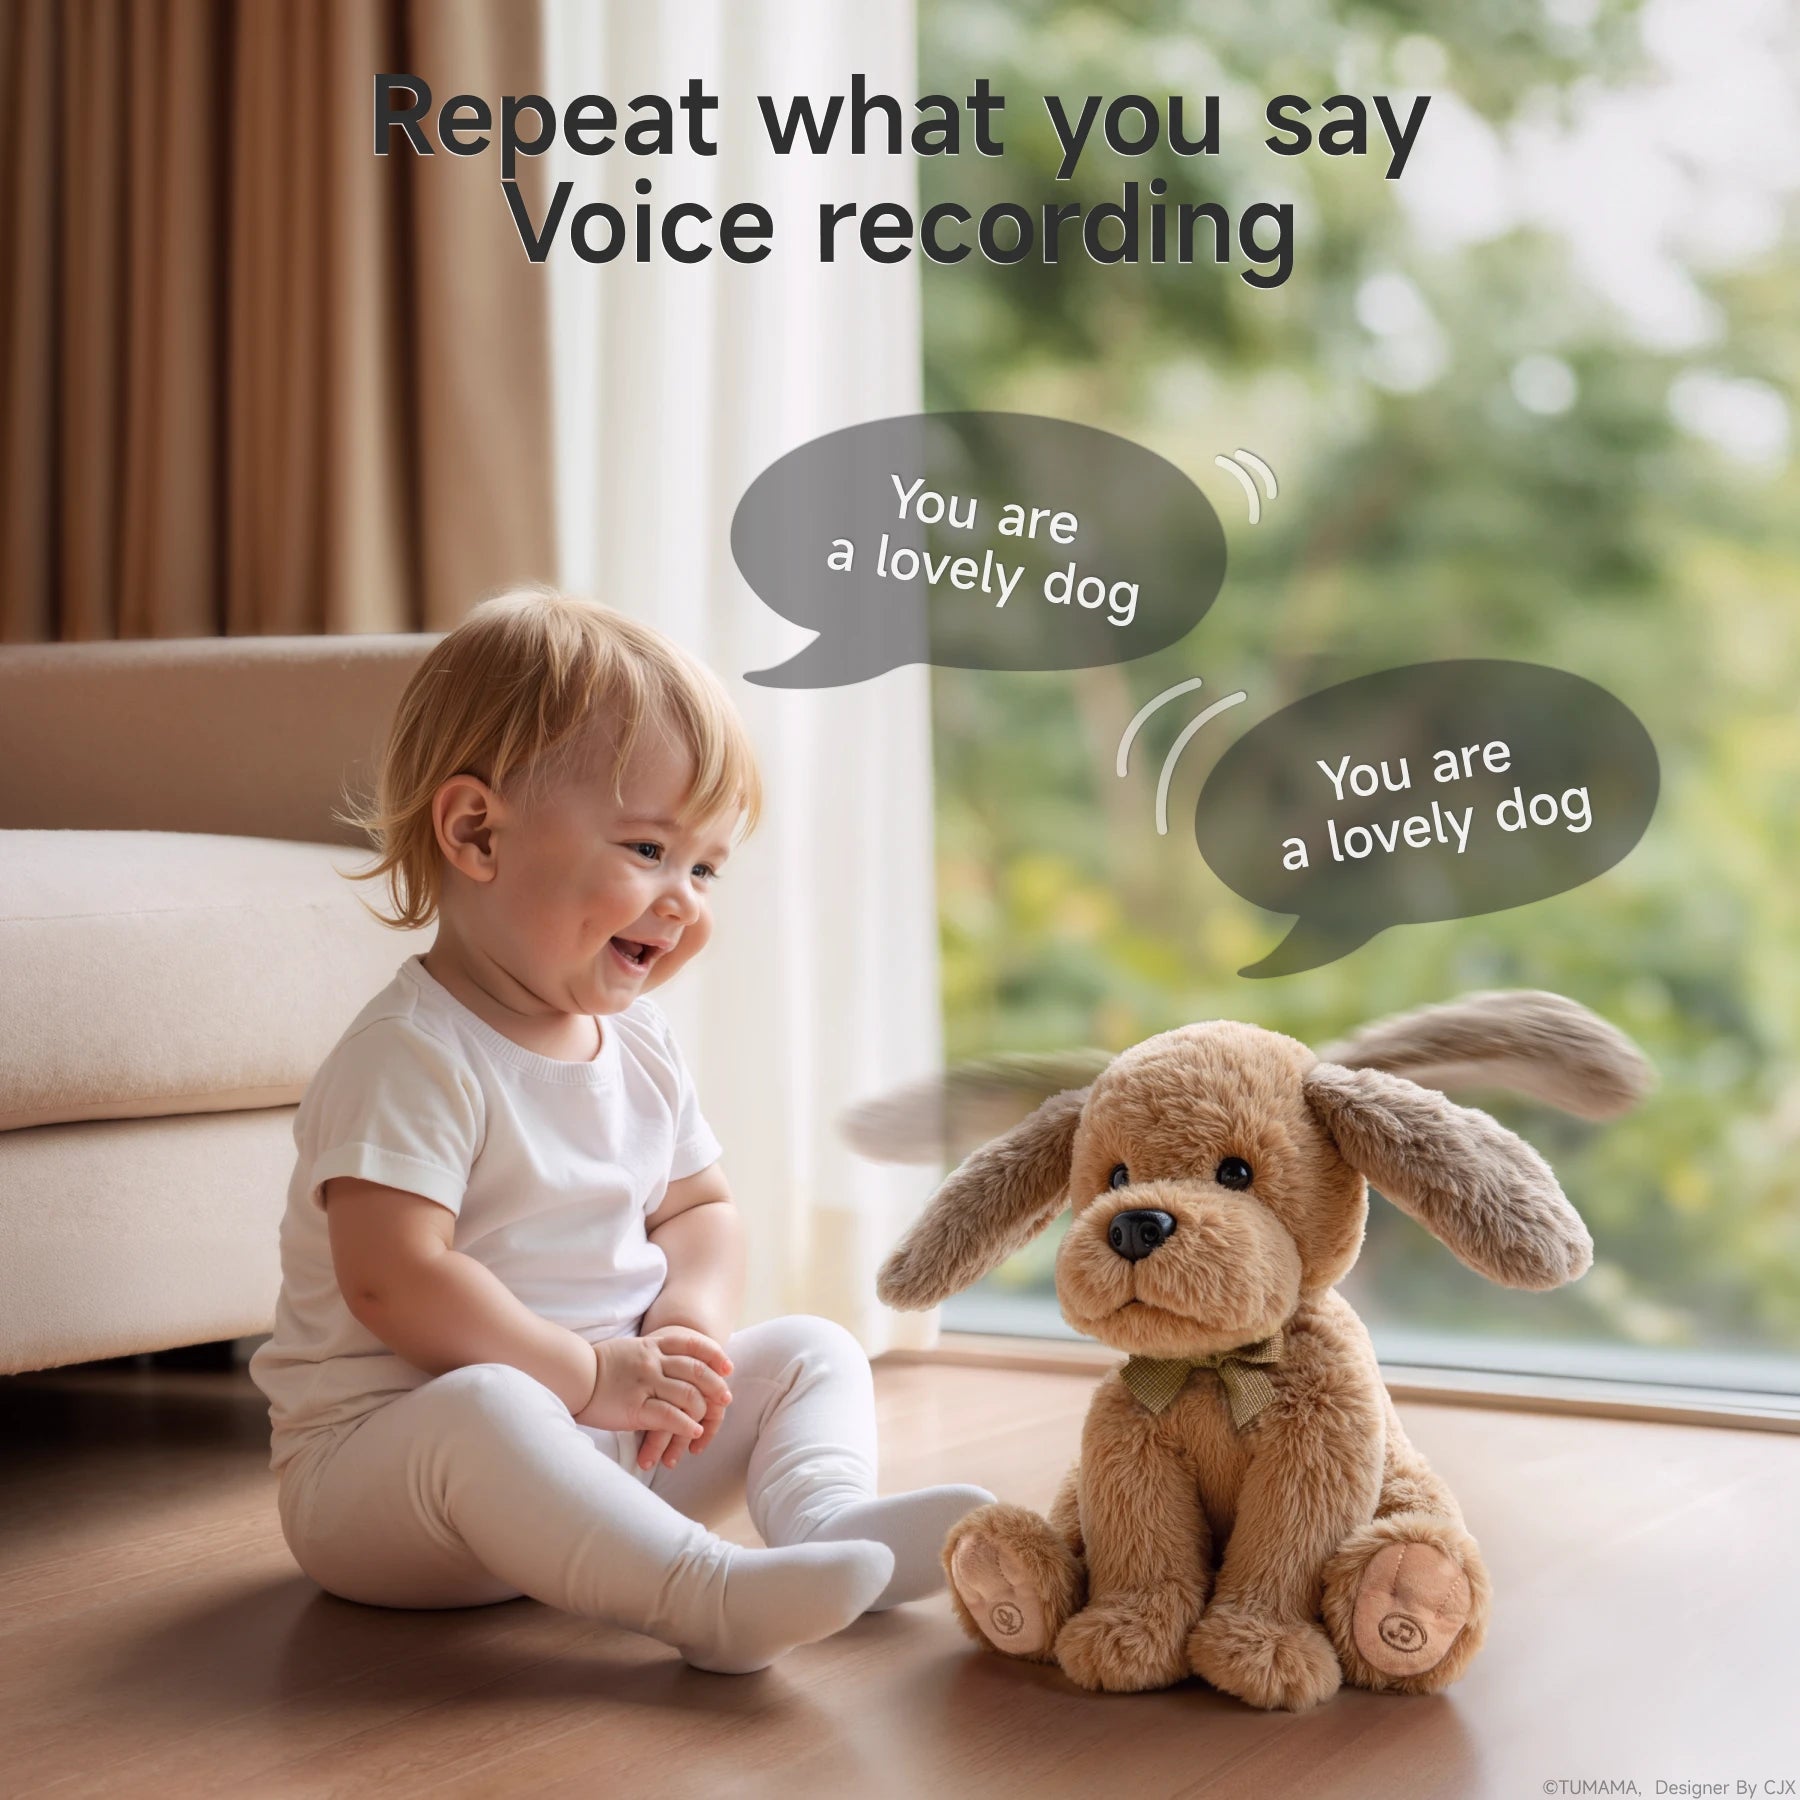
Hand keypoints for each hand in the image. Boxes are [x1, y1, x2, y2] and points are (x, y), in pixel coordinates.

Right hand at [573, 1328, 732, 1460]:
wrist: (572, 1375)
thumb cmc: (598, 1364)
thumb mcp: (629, 1349)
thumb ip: (651, 1352)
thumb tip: (669, 1358)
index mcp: (652, 1345)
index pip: (693, 1345)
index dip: (714, 1355)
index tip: (728, 1367)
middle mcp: (653, 1362)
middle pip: (697, 1370)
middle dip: (716, 1385)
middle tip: (726, 1398)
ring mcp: (645, 1384)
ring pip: (688, 1394)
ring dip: (704, 1409)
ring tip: (709, 1419)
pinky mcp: (635, 1407)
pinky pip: (669, 1417)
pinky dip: (686, 1425)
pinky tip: (694, 1433)